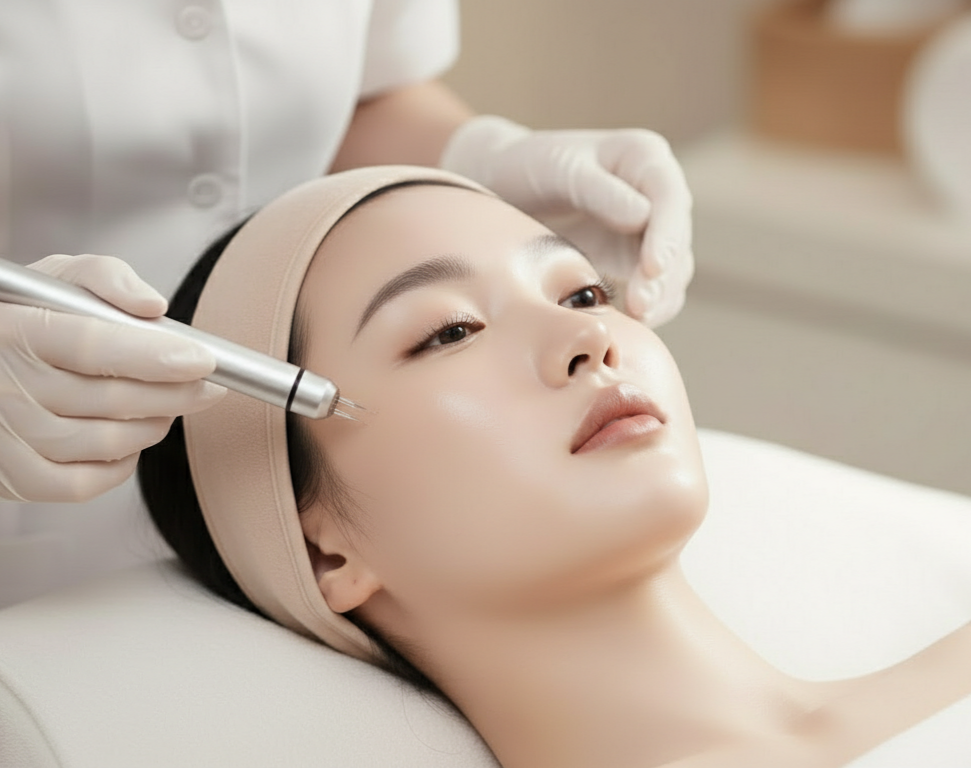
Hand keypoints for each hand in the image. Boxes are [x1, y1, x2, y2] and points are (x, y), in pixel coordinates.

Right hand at [0, 254, 224, 502]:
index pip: (94, 346)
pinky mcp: (14, 478)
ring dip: (155, 425)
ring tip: (169, 405)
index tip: (203, 360)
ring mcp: (7, 436)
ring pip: (107, 442)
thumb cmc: (23, 319)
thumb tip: (153, 306)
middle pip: (111, 399)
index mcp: (14, 330)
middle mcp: (4, 386)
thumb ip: (106, 278)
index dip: (156, 356)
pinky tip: (131, 437)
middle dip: (176, 394)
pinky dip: (122, 464)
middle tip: (208, 385)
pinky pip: (83, 484)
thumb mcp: (56, 281)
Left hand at [440, 115, 692, 327]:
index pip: (670, 199)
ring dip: (658, 299)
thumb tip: (643, 216)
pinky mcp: (633, 264)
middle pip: (675, 242)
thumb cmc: (530, 167)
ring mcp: (647, 232)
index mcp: (644, 159)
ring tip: (635, 319)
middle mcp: (656, 196)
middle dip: (662, 277)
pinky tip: (626, 324)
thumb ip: (599, 191)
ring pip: (670, 273)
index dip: (666, 236)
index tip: (653, 267)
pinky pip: (651, 293)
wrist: (502, 188)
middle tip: (640, 306)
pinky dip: (644, 310)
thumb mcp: (557, 170)